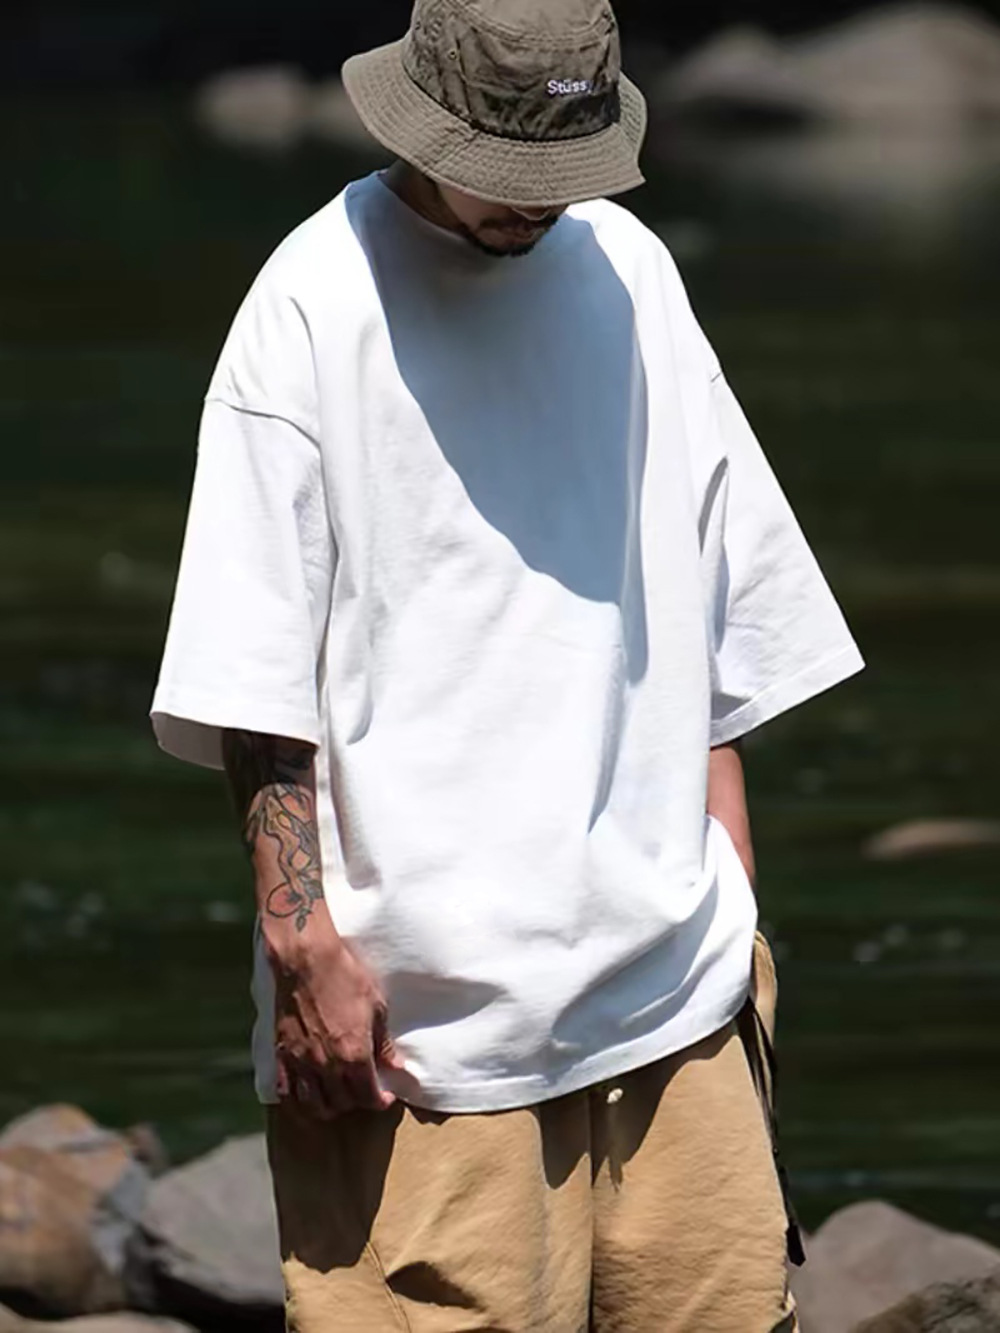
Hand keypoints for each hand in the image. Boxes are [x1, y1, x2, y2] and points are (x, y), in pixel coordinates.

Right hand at [270, 934, 403, 1118]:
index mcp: (354, 1054)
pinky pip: (286, 1091)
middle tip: (363, 1091)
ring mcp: (301, 1061)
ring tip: (337, 1097)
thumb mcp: (376, 1006)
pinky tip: (307, 1093)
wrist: (306, 958)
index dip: (380, 1100)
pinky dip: (297, 1099)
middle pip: (342, 1103)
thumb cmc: (345, 976)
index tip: (385, 1096)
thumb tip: (396, 1065)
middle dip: (357, 1102)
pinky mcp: (281, 1053)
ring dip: (328, 1106)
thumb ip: (384, 1042)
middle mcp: (327, 1065)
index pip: (368, 1096)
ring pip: (313, 1104)